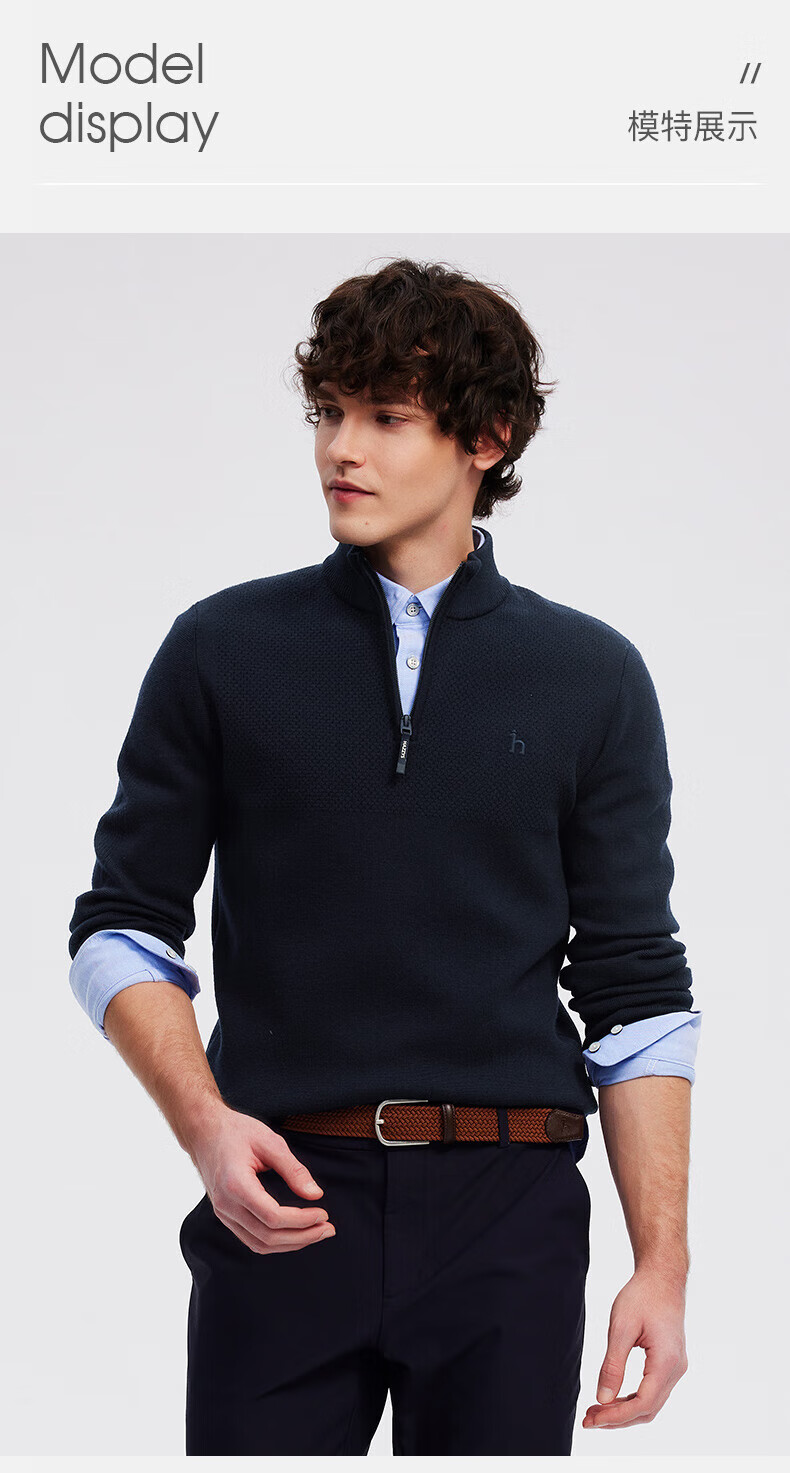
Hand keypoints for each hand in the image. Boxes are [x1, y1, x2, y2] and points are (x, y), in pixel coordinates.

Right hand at [185, 1102, 335, 1253]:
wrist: (203, 1131)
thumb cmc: (236, 1131)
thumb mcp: (269, 1141)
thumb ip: (293, 1169)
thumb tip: (315, 1194)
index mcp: (235, 1184)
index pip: (273, 1217)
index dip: (302, 1220)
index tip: (323, 1213)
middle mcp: (226, 1205)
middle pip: (268, 1237)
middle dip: (302, 1237)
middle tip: (328, 1229)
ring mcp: (223, 1213)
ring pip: (259, 1244)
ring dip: (291, 1244)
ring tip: (316, 1233)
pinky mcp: (225, 1216)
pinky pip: (251, 1239)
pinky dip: (276, 1241)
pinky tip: (295, 1233)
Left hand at [583, 1266, 687, 1428]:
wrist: (663, 1277)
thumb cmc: (642, 1296)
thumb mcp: (621, 1328)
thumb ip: (612, 1366)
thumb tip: (603, 1399)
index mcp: (666, 1362)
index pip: (642, 1404)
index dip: (616, 1416)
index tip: (592, 1419)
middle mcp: (676, 1369)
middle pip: (648, 1409)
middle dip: (618, 1418)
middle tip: (589, 1419)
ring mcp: (676, 1367)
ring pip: (651, 1403)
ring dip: (625, 1411)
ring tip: (597, 1410)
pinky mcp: (671, 1363)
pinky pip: (653, 1391)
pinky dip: (633, 1399)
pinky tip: (614, 1398)